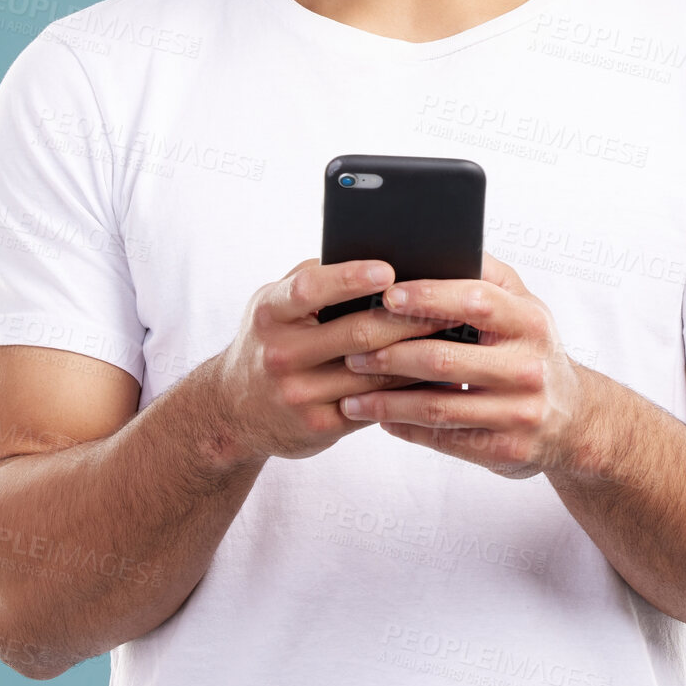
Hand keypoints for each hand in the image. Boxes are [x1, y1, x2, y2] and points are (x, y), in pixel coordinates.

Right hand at [212, 258, 457, 465]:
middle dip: (407, 317)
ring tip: (453, 336)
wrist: (232, 409)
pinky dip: (407, 388)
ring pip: (373, 373)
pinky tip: (433, 374)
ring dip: (417, 355)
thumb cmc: (270, 338)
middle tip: (448, 303)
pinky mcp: (317, 426)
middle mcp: (279, 354)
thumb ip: (315, 281)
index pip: (310, 289)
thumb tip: (379, 259)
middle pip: (356, 334)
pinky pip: (374, 404)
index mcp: (270, 313)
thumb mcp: (275, 304)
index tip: (389, 269)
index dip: (350, 278)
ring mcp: (298, 395)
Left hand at [337, 251, 595, 479]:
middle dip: (391, 354)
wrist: (574, 421)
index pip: (475, 300)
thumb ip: (486, 275)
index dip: (428, 296)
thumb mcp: (524, 306)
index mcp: (530, 322)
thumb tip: (432, 247)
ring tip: (352, 393)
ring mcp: (520, 414)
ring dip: (387, 400)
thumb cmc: (531, 349)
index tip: (386, 295)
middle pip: (446, 359)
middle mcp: (529, 368)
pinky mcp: (506, 452)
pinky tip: (380, 418)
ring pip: (438, 407)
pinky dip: (406, 427)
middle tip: (352, 351)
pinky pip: (444, 439)